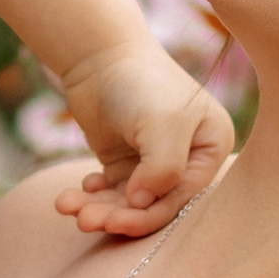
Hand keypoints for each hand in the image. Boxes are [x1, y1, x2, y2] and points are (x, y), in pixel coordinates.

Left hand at [49, 39, 235, 240]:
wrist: (100, 56)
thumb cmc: (142, 84)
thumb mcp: (163, 123)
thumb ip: (163, 169)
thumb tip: (141, 204)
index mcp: (211, 148)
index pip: (182, 196)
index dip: (148, 215)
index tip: (114, 221)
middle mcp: (187, 159)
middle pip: (153, 203)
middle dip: (117, 215)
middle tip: (85, 220)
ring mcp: (153, 162)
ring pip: (127, 201)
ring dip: (98, 208)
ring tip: (67, 206)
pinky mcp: (125, 162)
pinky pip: (111, 191)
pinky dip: (93, 195)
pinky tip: (77, 191)